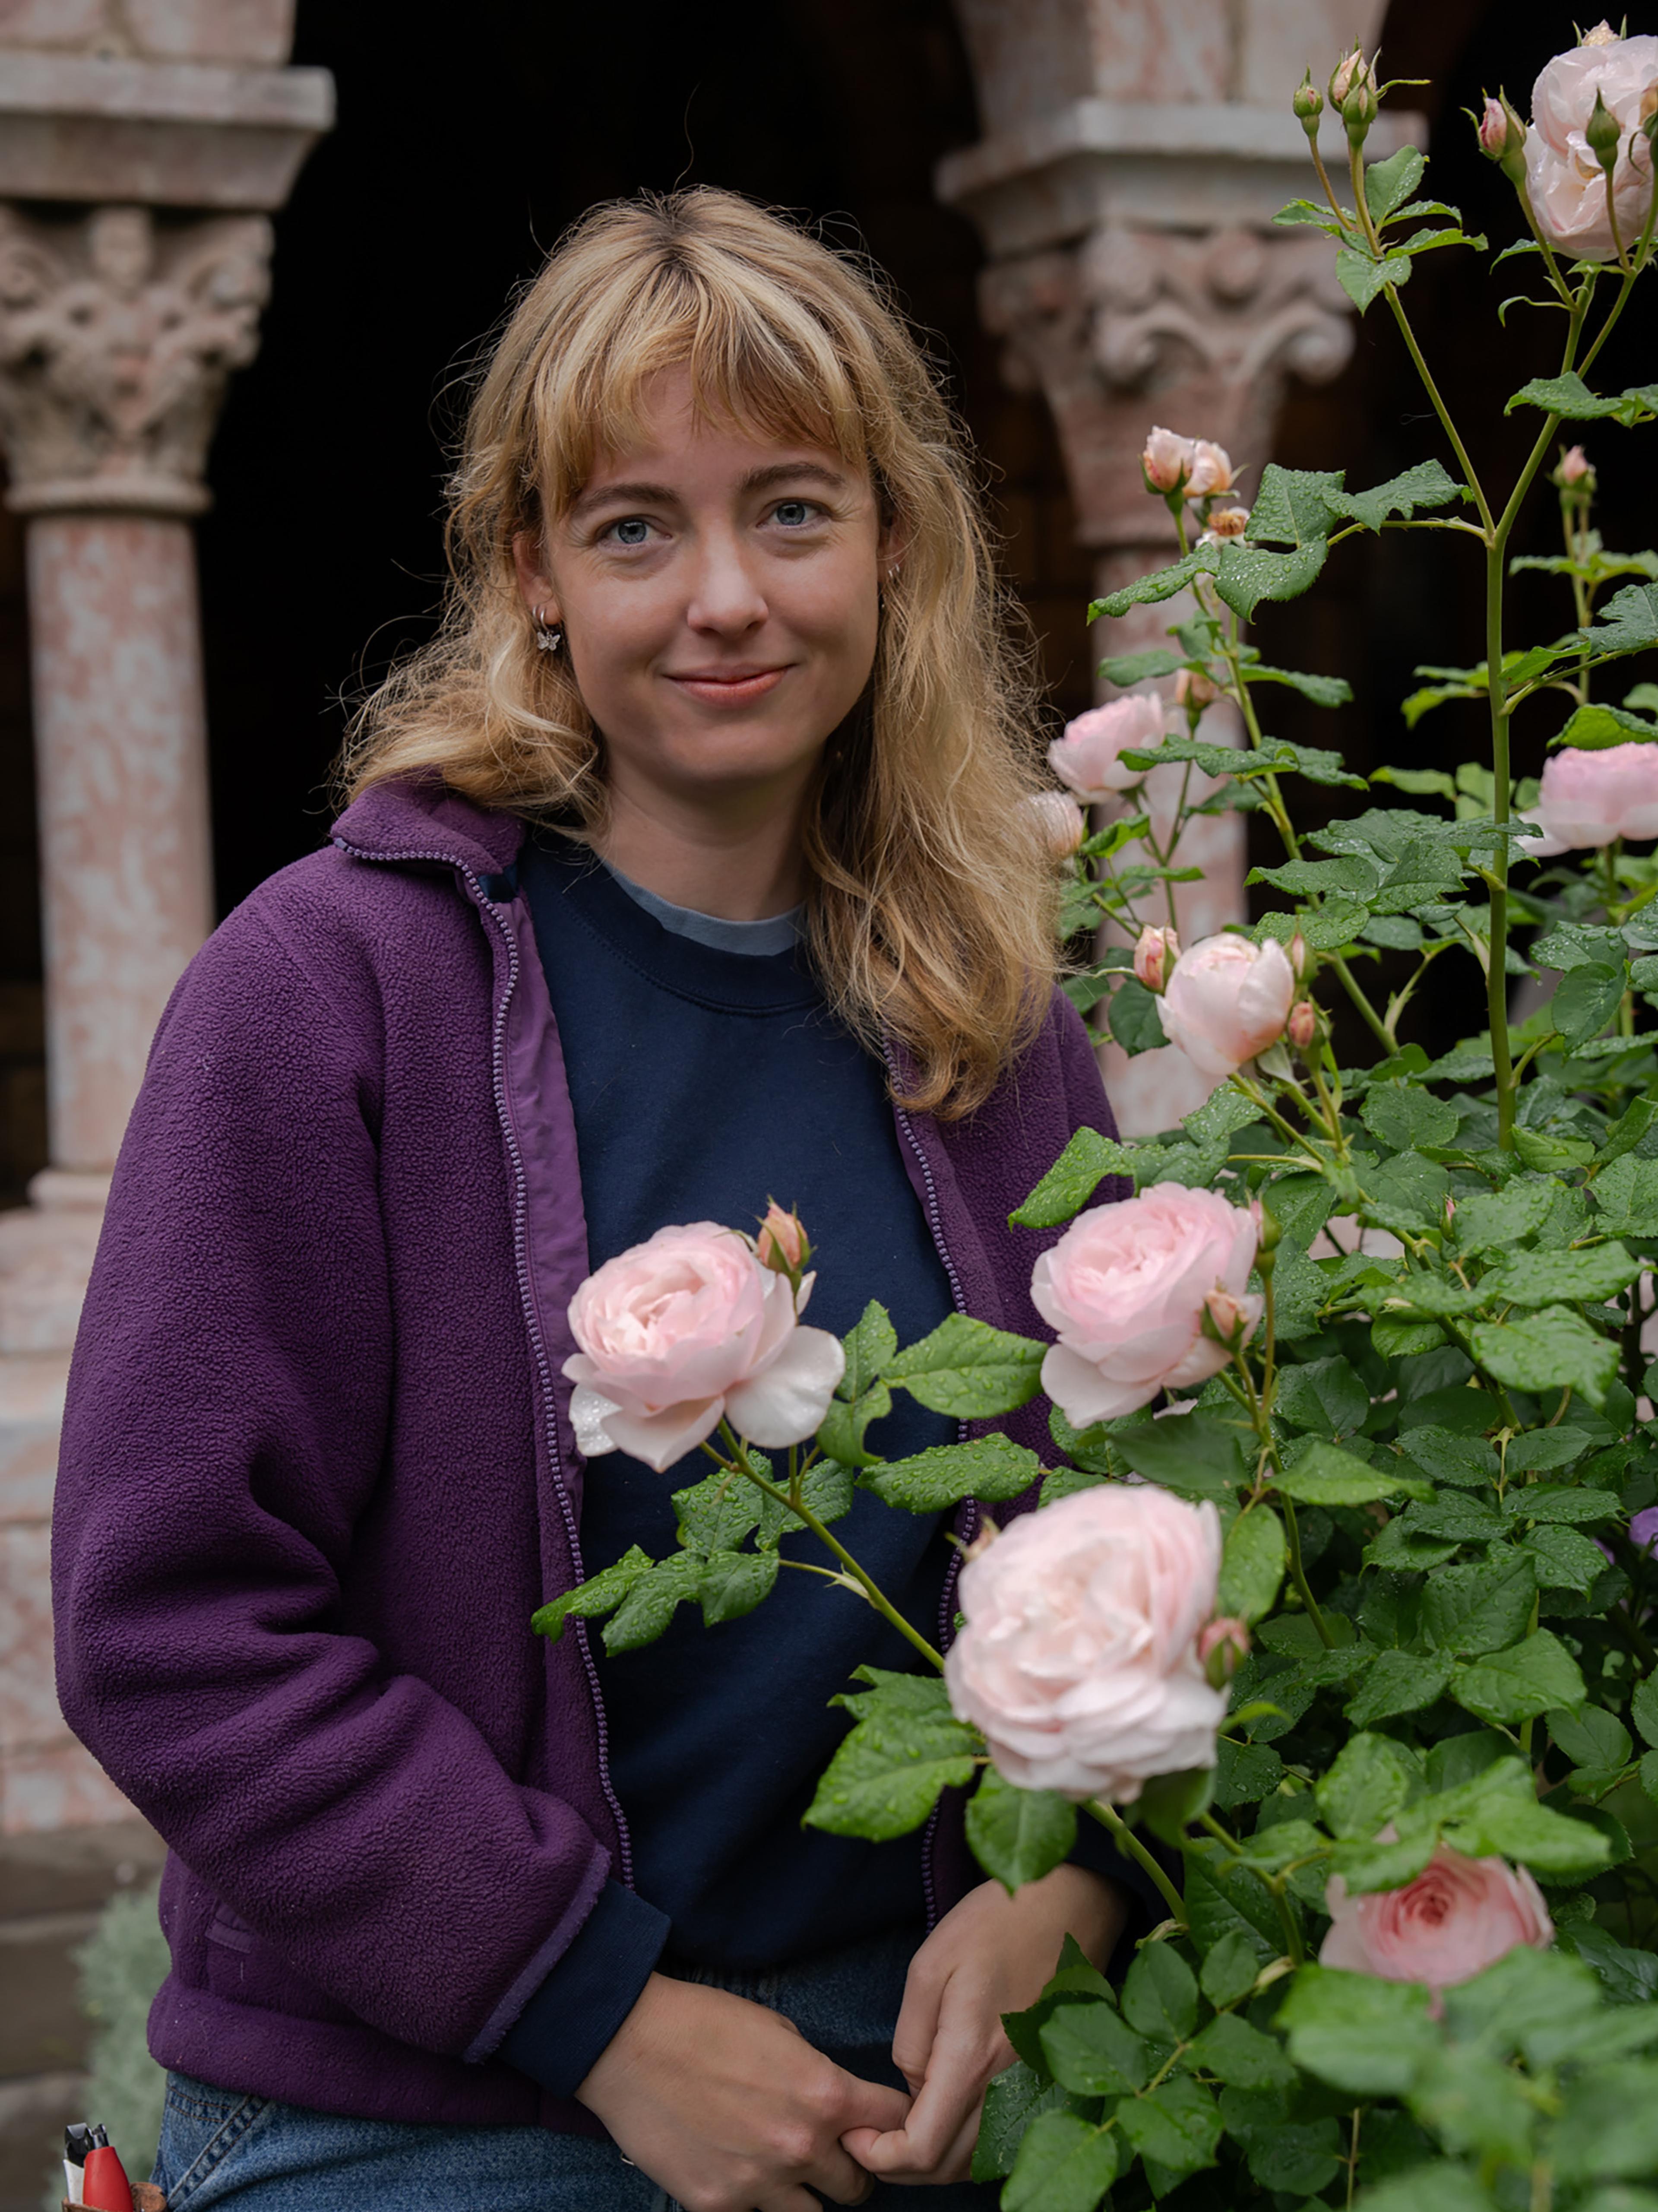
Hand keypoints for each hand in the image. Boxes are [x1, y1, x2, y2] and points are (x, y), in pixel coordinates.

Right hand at [575, 1971, 912, 2211]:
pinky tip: (738, 2174)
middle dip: (851, 2168)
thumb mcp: (779, 2031)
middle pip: (860, 2186)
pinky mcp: (717, 2208)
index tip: (880, 2122)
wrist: (630, 2042)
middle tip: (831, 2152)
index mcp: (824, 2095)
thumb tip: (833, 2104)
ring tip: (786, 2170)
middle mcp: (801, 2147)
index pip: (896, 2124)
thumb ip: (815, 2075)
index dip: (892, 2122)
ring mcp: (759, 2185)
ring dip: (807, 2195)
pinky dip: (754, 2204)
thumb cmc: (704, 2022)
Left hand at [840, 1865, 1128, 2186]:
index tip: (854, 2136)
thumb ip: (911, 2036)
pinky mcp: (1043, 2083)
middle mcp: (1007, 2086)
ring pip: (975, 2161)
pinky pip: (1000, 2140)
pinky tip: (942, 2117)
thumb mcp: (929, 1966)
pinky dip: (965, 2146)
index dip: (880, 2156)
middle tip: (867, 2136)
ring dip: (931, 2160)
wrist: (1068, 1907)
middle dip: (899, 2165)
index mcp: (972, 2056)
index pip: (923, 2147)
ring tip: (897, 2128)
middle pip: (946, 2167)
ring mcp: (1031, 2089)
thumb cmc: (994, 1925)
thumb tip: (909, 2085)